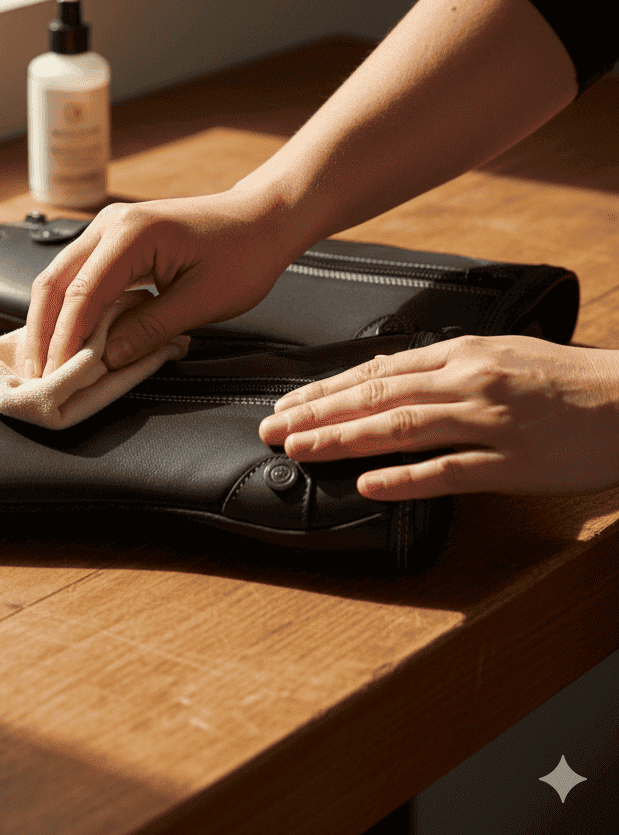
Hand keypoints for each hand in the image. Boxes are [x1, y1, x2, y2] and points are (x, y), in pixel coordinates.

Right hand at [23, 189, 289, 377]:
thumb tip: (106, 359)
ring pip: (60, 279)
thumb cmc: (243, 253)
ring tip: (44, 364)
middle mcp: (110, 225)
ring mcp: (108, 229)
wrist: (261, 219)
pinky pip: (79, 277)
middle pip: (55, 282)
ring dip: (49, 322)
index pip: (81, 293)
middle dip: (42, 332)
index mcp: (132, 234)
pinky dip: (67, 310)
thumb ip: (151, 329)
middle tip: (36, 377)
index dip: (65, 340)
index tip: (56, 377)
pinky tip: (65, 339)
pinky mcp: (114, 241)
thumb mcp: (203, 300)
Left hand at [259, 335, 618, 499]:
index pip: (375, 372)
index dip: (325, 390)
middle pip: (376, 397)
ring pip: (401, 428)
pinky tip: (368, 484)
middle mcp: (467, 381)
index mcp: (461, 355)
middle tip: (273, 428)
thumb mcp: (497, 352)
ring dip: (344, 439)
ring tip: (301, 449)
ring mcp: (490, 421)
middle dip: (318, 413)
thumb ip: (440, 366)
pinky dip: (405, 478)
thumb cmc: (562, 378)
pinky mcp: (512, 461)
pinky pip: (450, 471)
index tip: (287, 404)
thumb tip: (383, 377)